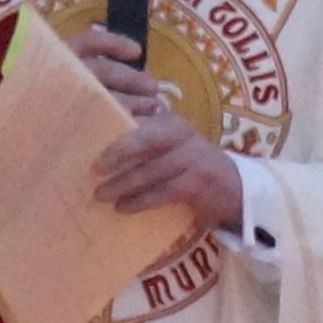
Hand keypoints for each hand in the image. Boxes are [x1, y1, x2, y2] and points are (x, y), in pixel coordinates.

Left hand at [78, 33, 247, 233]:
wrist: (232, 188)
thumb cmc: (187, 164)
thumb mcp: (169, 144)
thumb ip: (141, 137)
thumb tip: (95, 137)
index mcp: (171, 121)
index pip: (142, 114)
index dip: (118, 118)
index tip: (90, 127)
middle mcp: (183, 134)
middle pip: (148, 139)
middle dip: (120, 151)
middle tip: (95, 167)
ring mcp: (192, 159)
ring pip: (152, 170)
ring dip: (124, 183)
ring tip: (101, 194)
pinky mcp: (196, 184)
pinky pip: (162, 192)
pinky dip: (140, 201)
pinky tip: (122, 207)